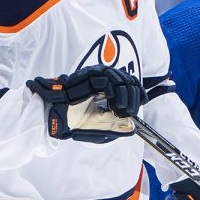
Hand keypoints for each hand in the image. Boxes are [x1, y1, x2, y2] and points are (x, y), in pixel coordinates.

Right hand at [26, 65, 147, 142]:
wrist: (55, 117)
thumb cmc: (75, 118)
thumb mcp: (100, 120)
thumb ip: (115, 119)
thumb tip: (133, 124)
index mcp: (103, 82)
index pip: (127, 79)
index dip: (138, 89)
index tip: (144, 100)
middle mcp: (99, 75)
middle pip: (126, 78)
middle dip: (133, 95)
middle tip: (130, 110)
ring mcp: (93, 74)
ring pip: (119, 78)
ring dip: (124, 95)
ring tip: (122, 109)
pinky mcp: (87, 77)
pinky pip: (106, 81)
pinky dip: (113, 92)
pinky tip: (112, 102)